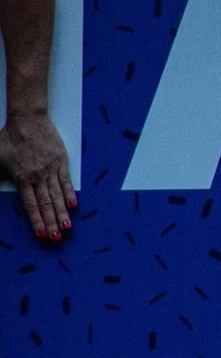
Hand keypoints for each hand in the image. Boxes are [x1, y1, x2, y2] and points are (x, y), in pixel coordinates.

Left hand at [0, 114, 73, 240]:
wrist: (27, 119)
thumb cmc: (9, 138)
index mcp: (22, 178)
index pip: (30, 205)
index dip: (36, 221)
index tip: (41, 234)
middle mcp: (38, 176)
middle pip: (46, 204)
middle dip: (51, 222)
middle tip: (56, 238)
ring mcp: (51, 169)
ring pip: (57, 195)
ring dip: (62, 213)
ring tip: (67, 227)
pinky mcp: (61, 161)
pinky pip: (66, 181)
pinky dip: (70, 194)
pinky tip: (73, 206)